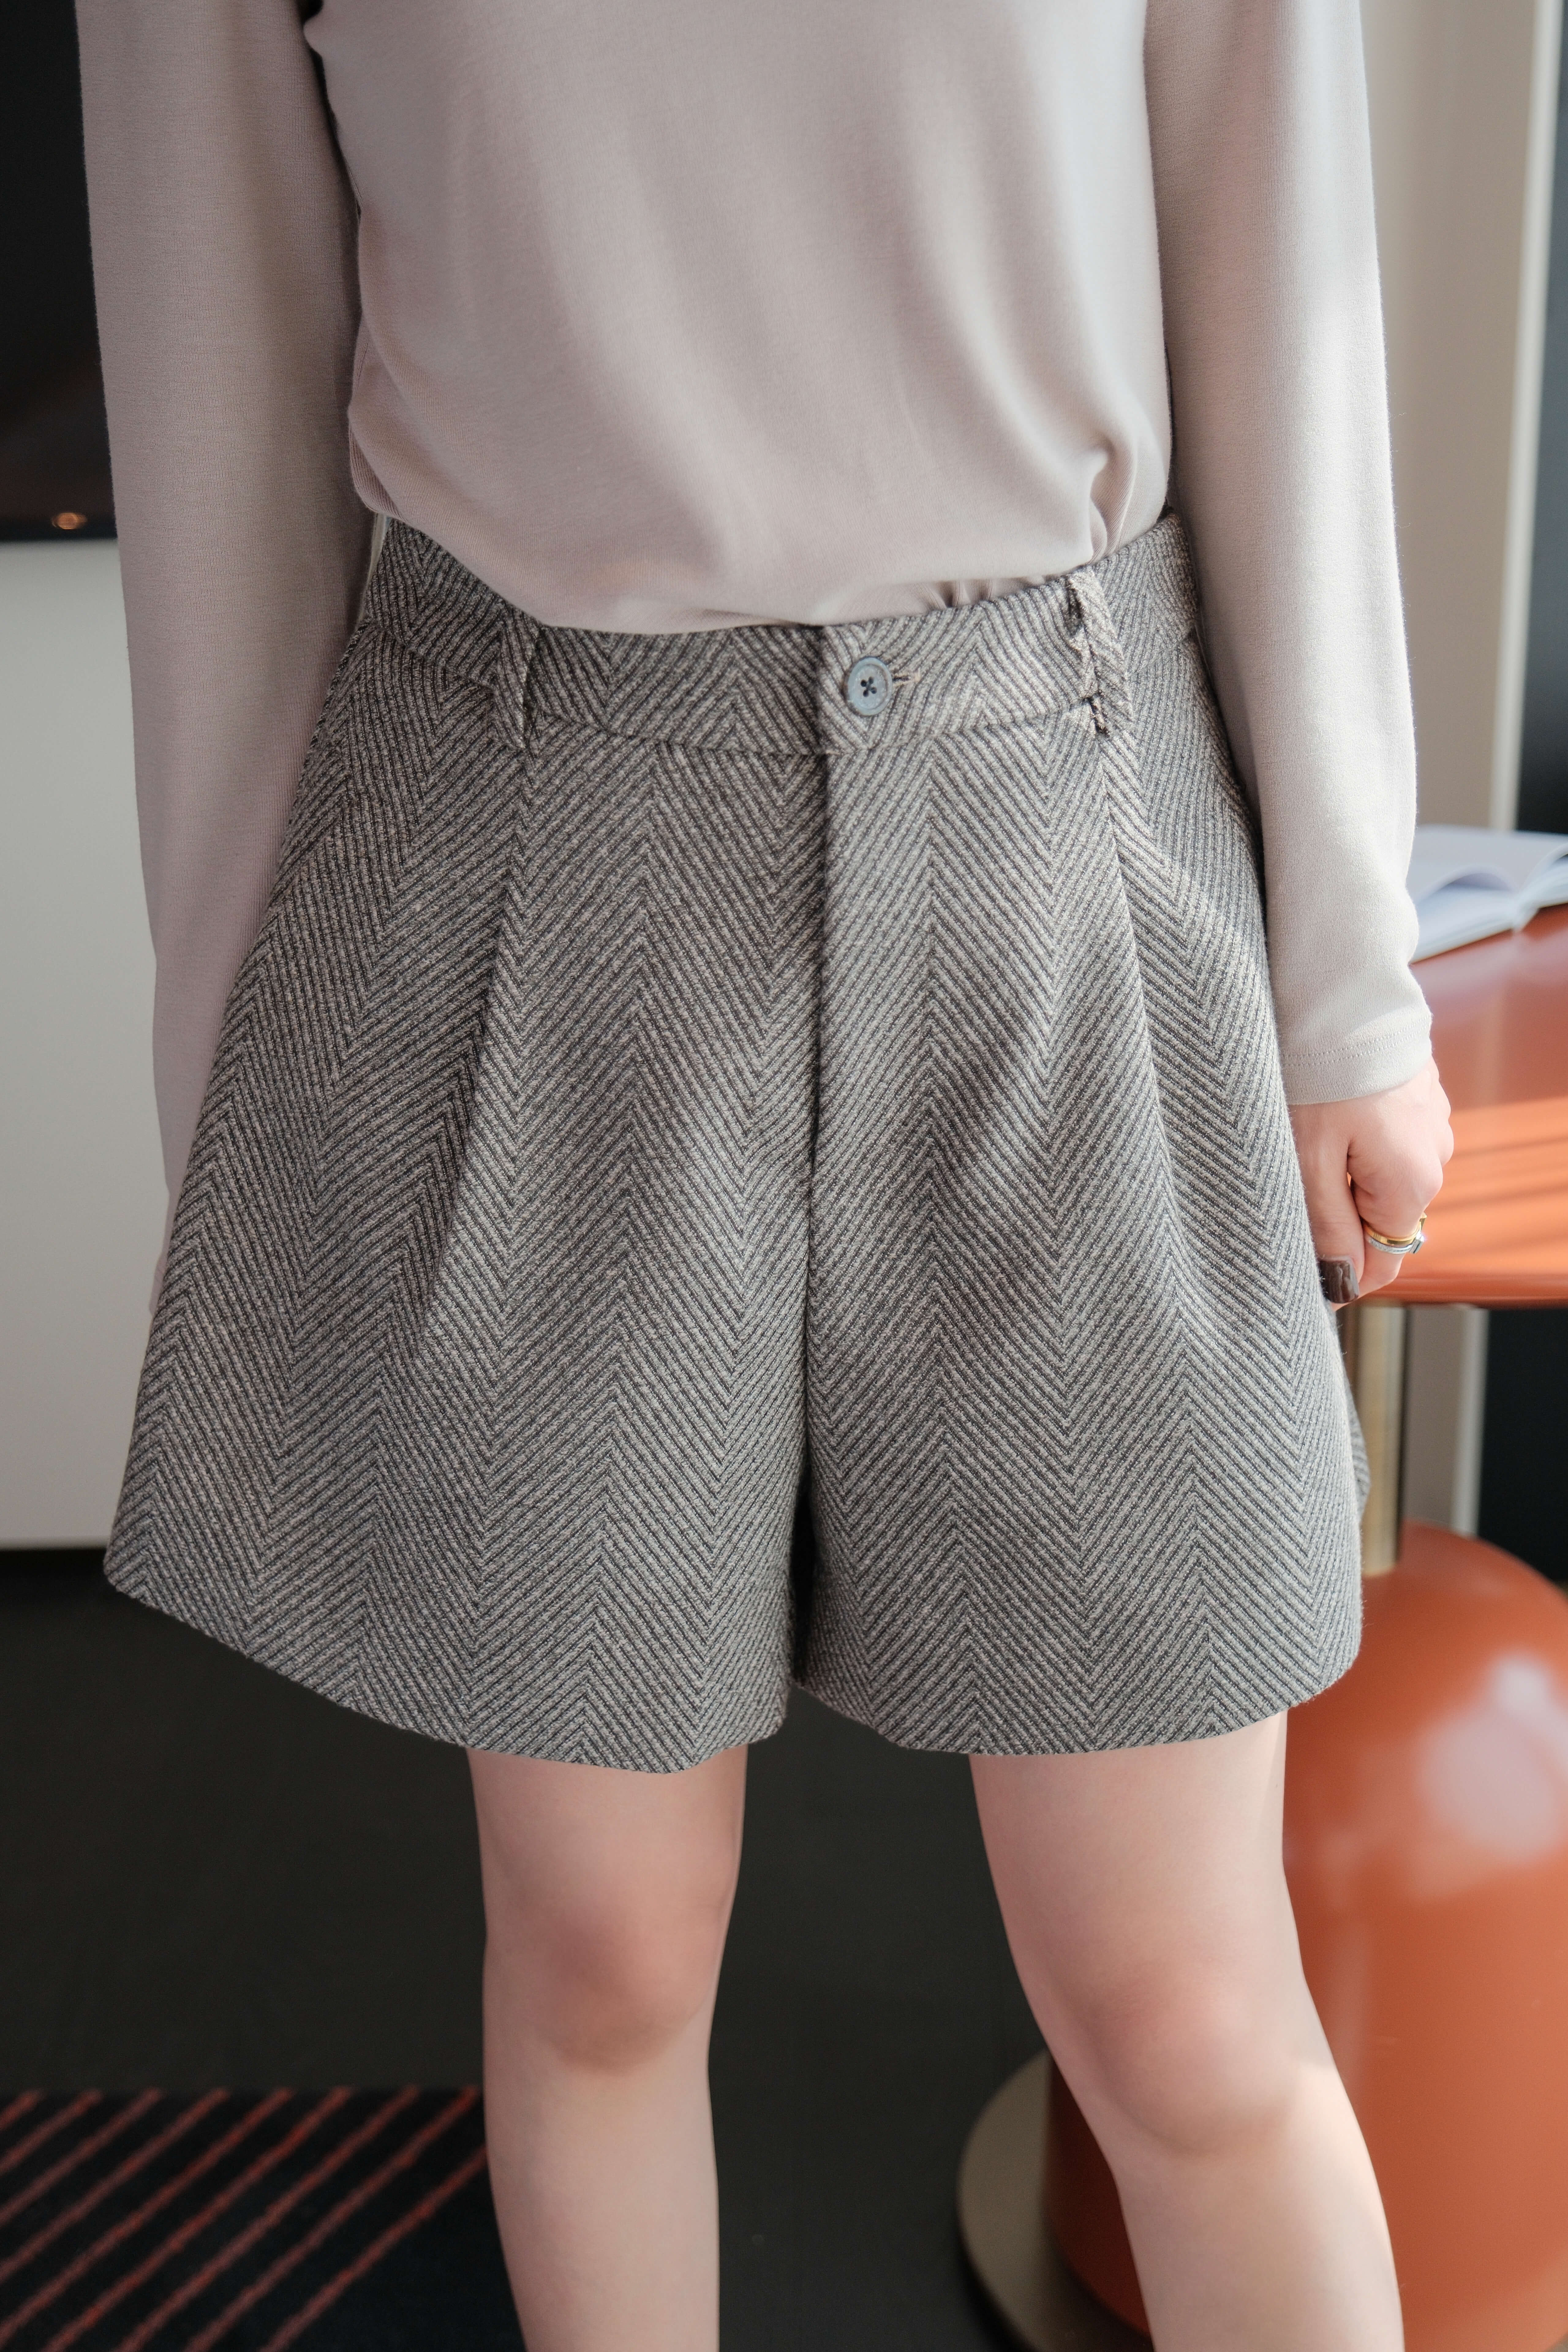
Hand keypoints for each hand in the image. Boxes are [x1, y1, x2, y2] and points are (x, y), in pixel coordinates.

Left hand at [1289, 1057, 1453, 1301]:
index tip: (1299, 1261)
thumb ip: (1327, 1230)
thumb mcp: (1308, 1164)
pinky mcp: (1416, 1093)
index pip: (1383, 1262)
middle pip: (1379, 1216)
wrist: (1337, 992)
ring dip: (1343, 1168)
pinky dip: (1354, 1132)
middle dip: (1335, 1210)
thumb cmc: (1318, 1077)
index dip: (1339, 1271)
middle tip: (1290, 1174)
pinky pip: (1384, 1135)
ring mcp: (1430, 1122)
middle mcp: (1434, 1157)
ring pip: (1379, 1174)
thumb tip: (1341, 1286)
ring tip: (1307, 1132)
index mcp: (1413, 1184)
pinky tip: (1327, 1106)